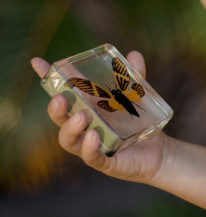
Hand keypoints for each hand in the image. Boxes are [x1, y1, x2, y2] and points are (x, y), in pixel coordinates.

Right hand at [31, 51, 166, 183]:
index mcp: (85, 107)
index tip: (37, 62)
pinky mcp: (105, 162)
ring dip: (71, 129)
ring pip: (69, 141)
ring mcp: (91, 145)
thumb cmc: (138, 123)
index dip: (48, 78)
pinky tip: (93, 136)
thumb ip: (134, 77)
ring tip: (80, 117)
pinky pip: (92, 158)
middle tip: (60, 98)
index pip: (62, 92)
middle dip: (55, 109)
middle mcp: (83, 127)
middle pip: (60, 119)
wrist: (158, 151)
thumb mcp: (136, 96)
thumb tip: (134, 54)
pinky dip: (89, 148)